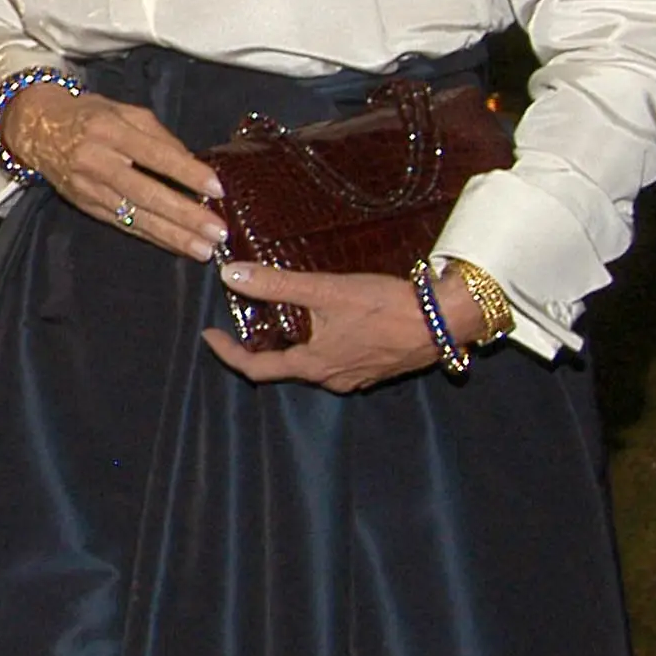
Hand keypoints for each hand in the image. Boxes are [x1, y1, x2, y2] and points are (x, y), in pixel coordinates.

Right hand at [0, 82, 227, 260]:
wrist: (36, 129)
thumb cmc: (89, 115)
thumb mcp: (124, 111)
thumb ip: (158, 135)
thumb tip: (192, 164)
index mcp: (109, 131)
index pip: (154, 154)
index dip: (185, 173)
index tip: (216, 188)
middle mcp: (96, 162)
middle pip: (145, 192)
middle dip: (184, 215)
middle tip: (216, 231)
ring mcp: (88, 188)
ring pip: (134, 215)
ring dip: (171, 235)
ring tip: (202, 249)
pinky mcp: (85, 206)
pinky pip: (122, 224)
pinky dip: (151, 236)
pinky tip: (175, 246)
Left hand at [205, 261, 468, 393]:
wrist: (446, 319)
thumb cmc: (385, 307)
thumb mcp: (325, 291)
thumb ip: (276, 285)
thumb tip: (230, 275)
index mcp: (314, 366)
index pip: (257, 368)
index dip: (228, 353)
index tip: (209, 335)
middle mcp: (332, 379)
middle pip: (284, 365)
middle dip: (262, 343)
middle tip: (246, 317)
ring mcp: (357, 376)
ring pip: (312, 362)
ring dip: (294, 342)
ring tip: (282, 314)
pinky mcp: (378, 368)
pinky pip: (337, 358)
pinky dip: (321, 342)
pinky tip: (326, 320)